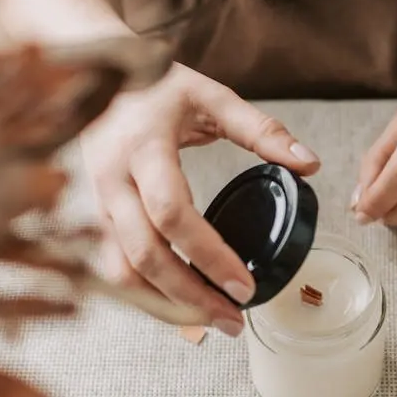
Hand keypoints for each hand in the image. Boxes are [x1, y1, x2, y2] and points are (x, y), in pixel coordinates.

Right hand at [82, 64, 320, 335]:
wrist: (85, 75)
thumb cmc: (152, 88)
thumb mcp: (210, 97)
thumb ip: (261, 130)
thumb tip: (310, 164)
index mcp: (143, 148)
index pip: (172, 214)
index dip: (209, 255)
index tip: (245, 285)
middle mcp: (111, 181)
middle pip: (144, 256)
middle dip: (190, 297)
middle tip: (234, 320)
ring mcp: (93, 205)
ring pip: (122, 274)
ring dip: (165, 306)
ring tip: (212, 321)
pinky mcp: (89, 220)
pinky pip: (112, 271)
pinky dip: (145, 297)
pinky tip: (179, 307)